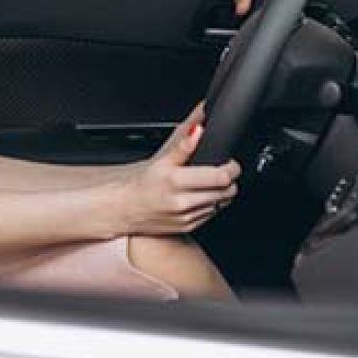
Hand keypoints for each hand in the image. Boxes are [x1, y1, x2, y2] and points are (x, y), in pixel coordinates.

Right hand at [121, 105, 239, 235]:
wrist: (126, 209)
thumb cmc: (142, 184)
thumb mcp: (161, 161)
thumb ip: (183, 146)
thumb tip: (198, 130)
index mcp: (177, 181)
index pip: (221, 177)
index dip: (231, 168)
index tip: (230, 163)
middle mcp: (183, 202)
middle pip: (227, 191)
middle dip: (229, 180)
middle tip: (221, 172)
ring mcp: (187, 217)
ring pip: (222, 204)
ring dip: (222, 193)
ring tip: (209, 184)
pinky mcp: (189, 227)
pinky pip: (212, 215)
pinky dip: (212, 205)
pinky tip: (200, 197)